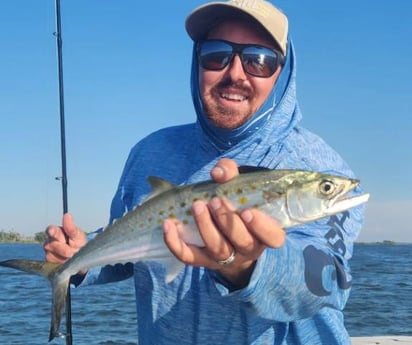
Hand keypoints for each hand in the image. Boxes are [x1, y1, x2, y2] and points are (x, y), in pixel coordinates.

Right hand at [43, 213, 86, 263]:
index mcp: (55, 231)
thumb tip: (67, 215)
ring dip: (66, 256)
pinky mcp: (49, 260)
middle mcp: (49, 241)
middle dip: (67, 249)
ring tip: (72, 253)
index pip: (51, 230)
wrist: (80, 256)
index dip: (51, 231)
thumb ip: (71, 228)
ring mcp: (47, 251)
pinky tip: (67, 259)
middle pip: (54, 245)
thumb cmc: (78, 242)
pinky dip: (64, 262)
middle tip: (75, 249)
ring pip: (55, 255)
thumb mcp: (78, 236)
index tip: (52, 231)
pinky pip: (56, 263)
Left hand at [163, 158, 285, 287]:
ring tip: (197, 206)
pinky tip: (169, 224)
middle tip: (216, 200)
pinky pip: (189, 257)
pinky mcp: (202, 261)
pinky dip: (176, 242)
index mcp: (264, 232)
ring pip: (217, 249)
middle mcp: (248, 248)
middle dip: (228, 221)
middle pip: (242, 241)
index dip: (262, 227)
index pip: (273, 237)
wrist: (227, 231)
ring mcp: (225, 258)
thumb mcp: (240, 186)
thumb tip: (218, 172)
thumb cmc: (237, 203)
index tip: (248, 212)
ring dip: (206, 227)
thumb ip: (231, 174)